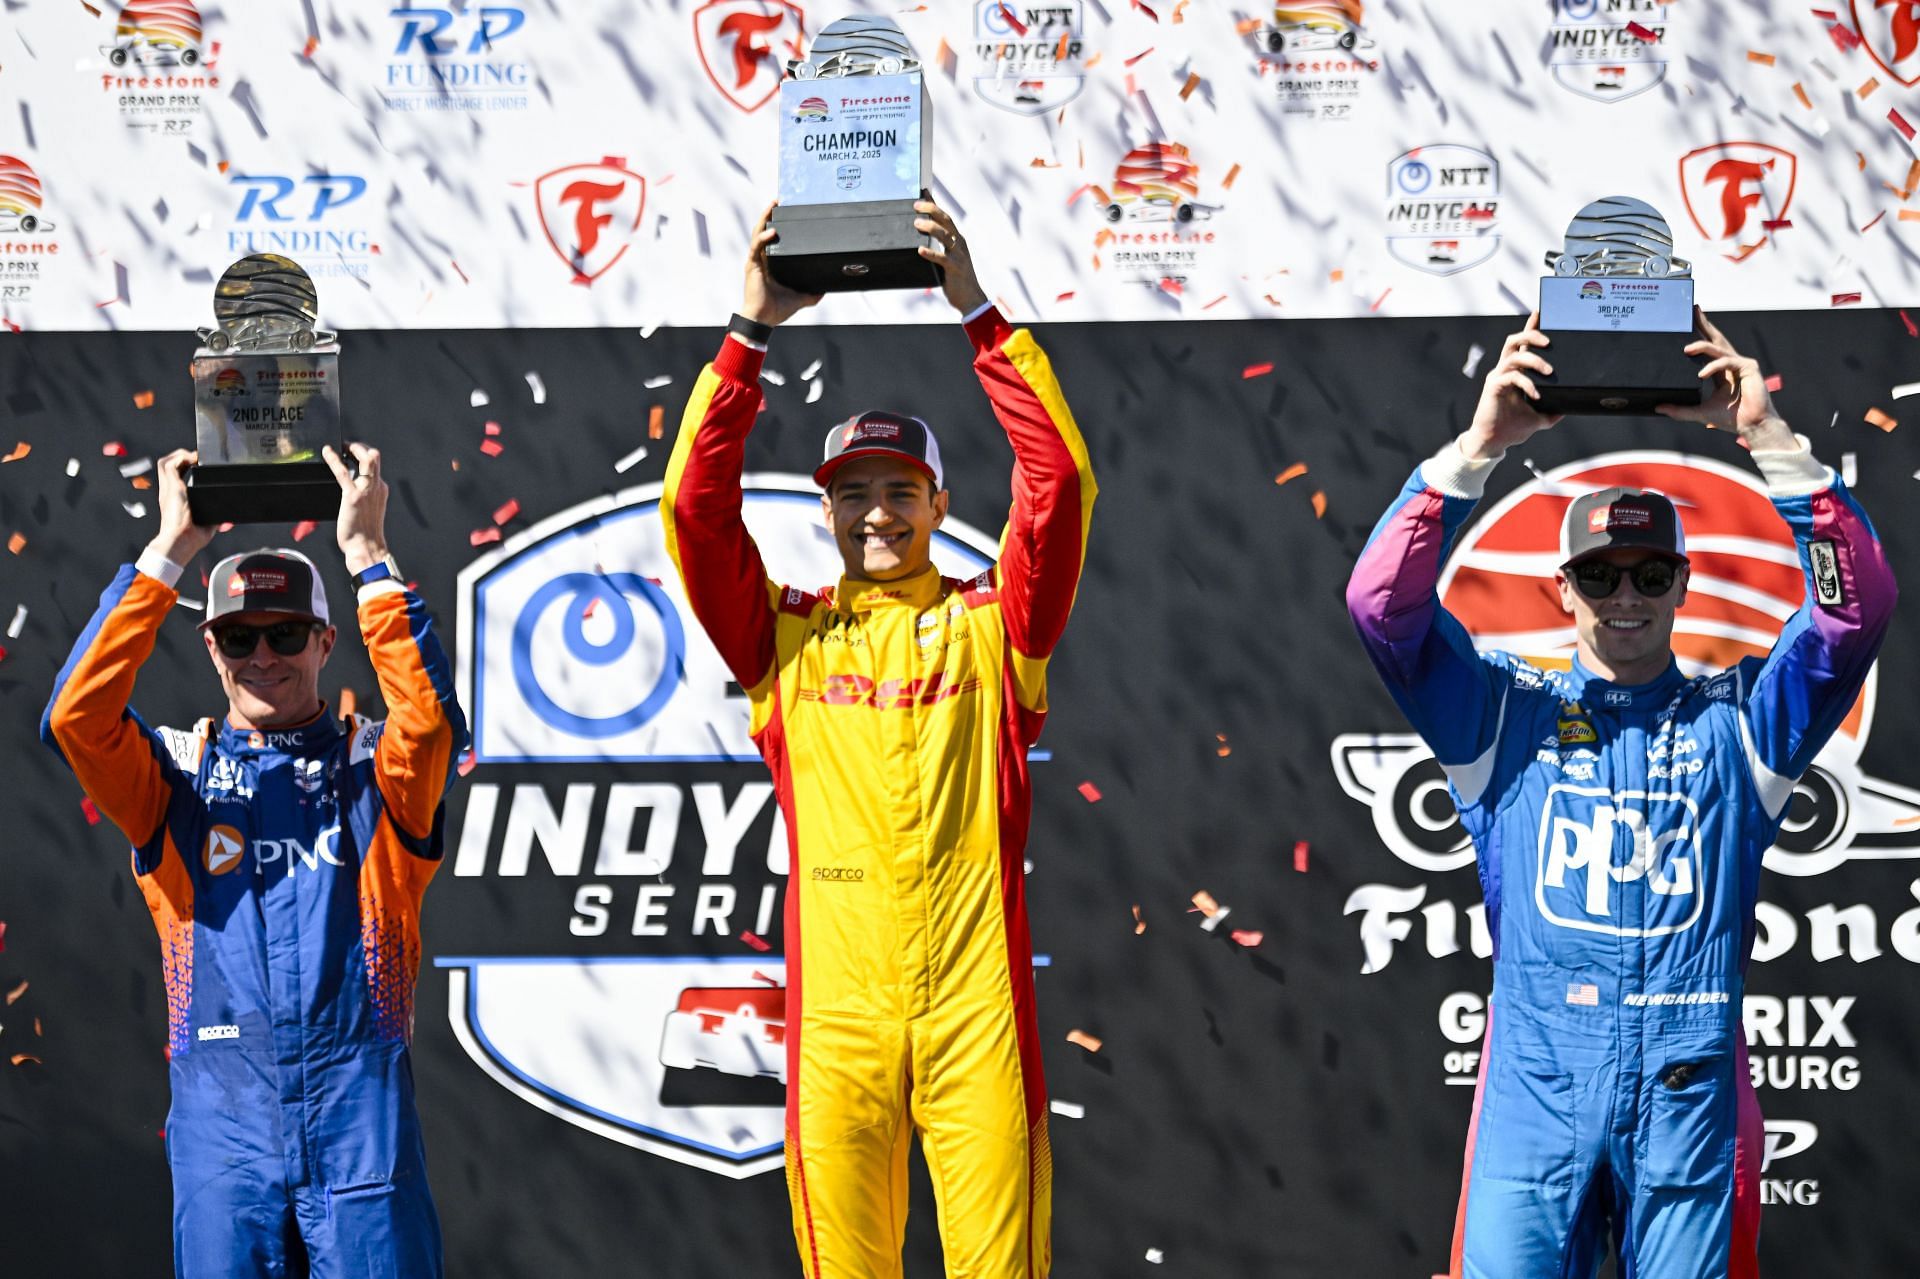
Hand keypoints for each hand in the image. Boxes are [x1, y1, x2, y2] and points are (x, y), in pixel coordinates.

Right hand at [146, 449, 216, 567]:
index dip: (185, 468)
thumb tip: (228, 520)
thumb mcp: (207, 524)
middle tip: (197, 459)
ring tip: (194, 456)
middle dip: (182, 458)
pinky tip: (193, 458)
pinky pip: (169, 464)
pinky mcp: (171, 487)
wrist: (181, 541)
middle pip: (168, 466)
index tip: (199, 465)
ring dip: (180, 455)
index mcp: (176, 499)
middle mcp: (169, 492)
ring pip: (166, 462)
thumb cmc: (191, 538)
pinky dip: (181, 457)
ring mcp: (168, 488)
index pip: (175, 477)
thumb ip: (215, 519)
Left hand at [322, 443, 388, 573]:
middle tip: (347, 445)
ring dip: (354, 448)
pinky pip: (343, 472)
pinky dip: (334, 459)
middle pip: (374, 456)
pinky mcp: (352, 496)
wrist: (366, 549)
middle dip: (361, 446)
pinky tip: (327, 452)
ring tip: (342, 446)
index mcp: (381, 490)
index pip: (375, 466)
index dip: (363, 456)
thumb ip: (364, 499)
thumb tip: (352, 495)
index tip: (353, 453)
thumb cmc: (365, 535)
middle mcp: (376, 487)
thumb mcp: (370, 512)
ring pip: (367, 458)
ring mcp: (366, 490)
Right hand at [741, 202, 823, 327]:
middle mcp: (761, 258)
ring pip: (758, 233)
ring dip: (765, 217)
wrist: (762, 321)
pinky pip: (757, 247)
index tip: (785, 210)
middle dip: (769, 213)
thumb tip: (825, 290)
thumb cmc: (775, 309)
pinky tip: (773, 230)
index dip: (776, 223)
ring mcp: (756, 261)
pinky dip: (764, 237)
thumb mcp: (799, 298)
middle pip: (764, 229)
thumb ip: (811, 294)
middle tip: (779, 200)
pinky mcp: (752, 266)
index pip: (772, 237)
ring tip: (773, 205)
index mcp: (770, 263)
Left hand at [913, 201, 988, 315]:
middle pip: (946, 221)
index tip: (923, 192)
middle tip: (916, 205)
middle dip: (931, 210)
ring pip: (945, 236)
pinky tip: (920, 250)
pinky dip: (930, 253)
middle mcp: (959, 244)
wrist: (971, 299)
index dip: (934, 204)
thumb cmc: (956, 278)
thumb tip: (921, 240)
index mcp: (958, 239)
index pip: (945, 217)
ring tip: (916, 223)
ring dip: (930, 227)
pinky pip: (942, 258)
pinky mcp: (955, 268)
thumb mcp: (948, 259)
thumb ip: (939, 248)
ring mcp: (958, 256)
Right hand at [1460, 313, 1561, 459]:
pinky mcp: (1494, 387)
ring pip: (1513, 355)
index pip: (1522, 345)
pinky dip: (1527, 383)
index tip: (1540, 312)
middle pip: (1514, 341)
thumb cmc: (1511, 428)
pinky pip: (1512, 376)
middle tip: (1549, 341)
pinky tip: (1536, 394)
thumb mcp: (1539, 418)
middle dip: (1531, 334)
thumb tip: (1570, 407)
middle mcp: (1505, 370)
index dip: (1530, 327)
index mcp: (1515, 373)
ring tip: (1549, 370)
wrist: (1493, 443)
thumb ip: (1552, 411)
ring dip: (1533, 359)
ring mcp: (1498, 377)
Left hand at [1657, 309, 1794, 448]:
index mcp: (1720, 371)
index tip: (1688, 321)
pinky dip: (1712, 366)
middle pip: (1715, 339)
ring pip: (1719, 348)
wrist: (1752, 426)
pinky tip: (1700, 374)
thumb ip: (1680, 410)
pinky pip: (1726, 361)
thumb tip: (1658, 408)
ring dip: (1702, 345)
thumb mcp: (1699, 413)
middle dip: (1704, 324)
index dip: (1700, 334)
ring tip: (1686, 349)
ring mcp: (1740, 364)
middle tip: (1693, 311)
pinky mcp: (1748, 367)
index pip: (1707, 349)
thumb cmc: (1730, 419)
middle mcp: (1730, 364)